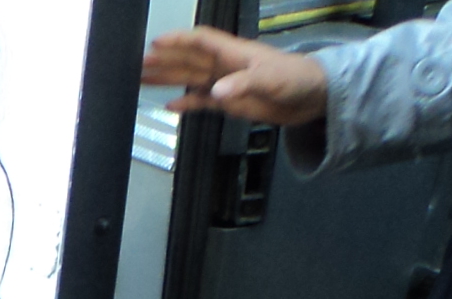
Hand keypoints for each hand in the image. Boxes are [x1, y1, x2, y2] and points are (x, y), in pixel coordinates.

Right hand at [141, 28, 328, 124]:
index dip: (179, 41)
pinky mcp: (230, 101)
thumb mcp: (270, 79)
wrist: (312, 97)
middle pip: (189, 59)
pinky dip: (187, 102)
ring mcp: (227, 83)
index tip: (156, 43)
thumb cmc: (296, 79)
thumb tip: (215, 92)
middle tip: (138, 63)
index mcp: (234, 54)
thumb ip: (243, 85)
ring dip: (168, 78)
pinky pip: (203, 100)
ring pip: (191, 78)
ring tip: (143, 79)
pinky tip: (171, 105)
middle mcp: (225, 66)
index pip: (201, 42)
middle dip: (165, 60)